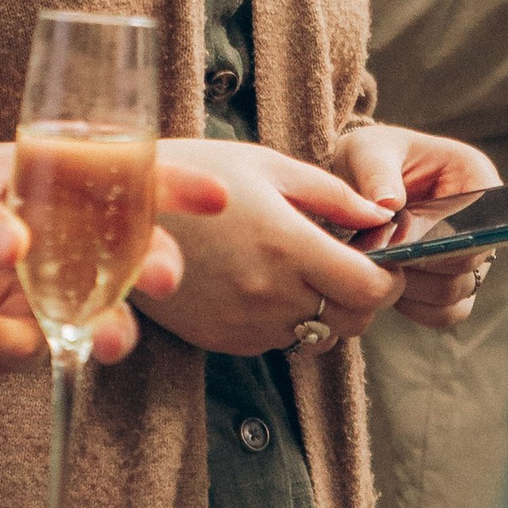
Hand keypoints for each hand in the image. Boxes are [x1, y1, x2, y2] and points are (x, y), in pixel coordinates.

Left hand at [0, 140, 223, 376]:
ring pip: (94, 317)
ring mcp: (35, 292)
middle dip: (153, 266)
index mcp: (48, 181)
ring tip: (95, 341)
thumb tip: (16, 246)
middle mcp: (55, 237)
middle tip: (158, 281)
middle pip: (129, 254)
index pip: (125, 175)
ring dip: (101, 329)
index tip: (216, 195)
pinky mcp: (4, 339)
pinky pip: (20, 351)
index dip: (175, 184)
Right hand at [132, 138, 411, 358]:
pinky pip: (278, 341)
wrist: (119, 209)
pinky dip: (286, 319)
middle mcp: (268, 293)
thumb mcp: (268, 166)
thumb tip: (381, 214)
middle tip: (348, 263)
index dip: (388, 277)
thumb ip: (334, 194)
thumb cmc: (198, 173)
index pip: (370, 288)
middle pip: (352, 320)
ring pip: (318, 336)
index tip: (383, 259)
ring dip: (324, 310)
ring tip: (302, 270)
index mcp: (285, 243)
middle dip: (362, 295)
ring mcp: (243, 323)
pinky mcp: (222, 339)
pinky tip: (264, 282)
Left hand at [332, 122, 502, 329]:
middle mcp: (481, 220)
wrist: (357, 179)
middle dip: (423, 265)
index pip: (486, 220)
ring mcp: (468, 255)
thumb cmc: (369, 157)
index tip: (410, 241)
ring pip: (458, 292)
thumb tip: (388, 204)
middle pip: (470, 263)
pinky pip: (446, 312)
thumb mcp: (367, 151)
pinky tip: (390, 289)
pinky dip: (417, 308)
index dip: (452, 240)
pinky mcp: (449, 282)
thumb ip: (376, 172)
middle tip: (383, 256)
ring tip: (382, 268)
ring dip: (416, 289)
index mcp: (474, 177)